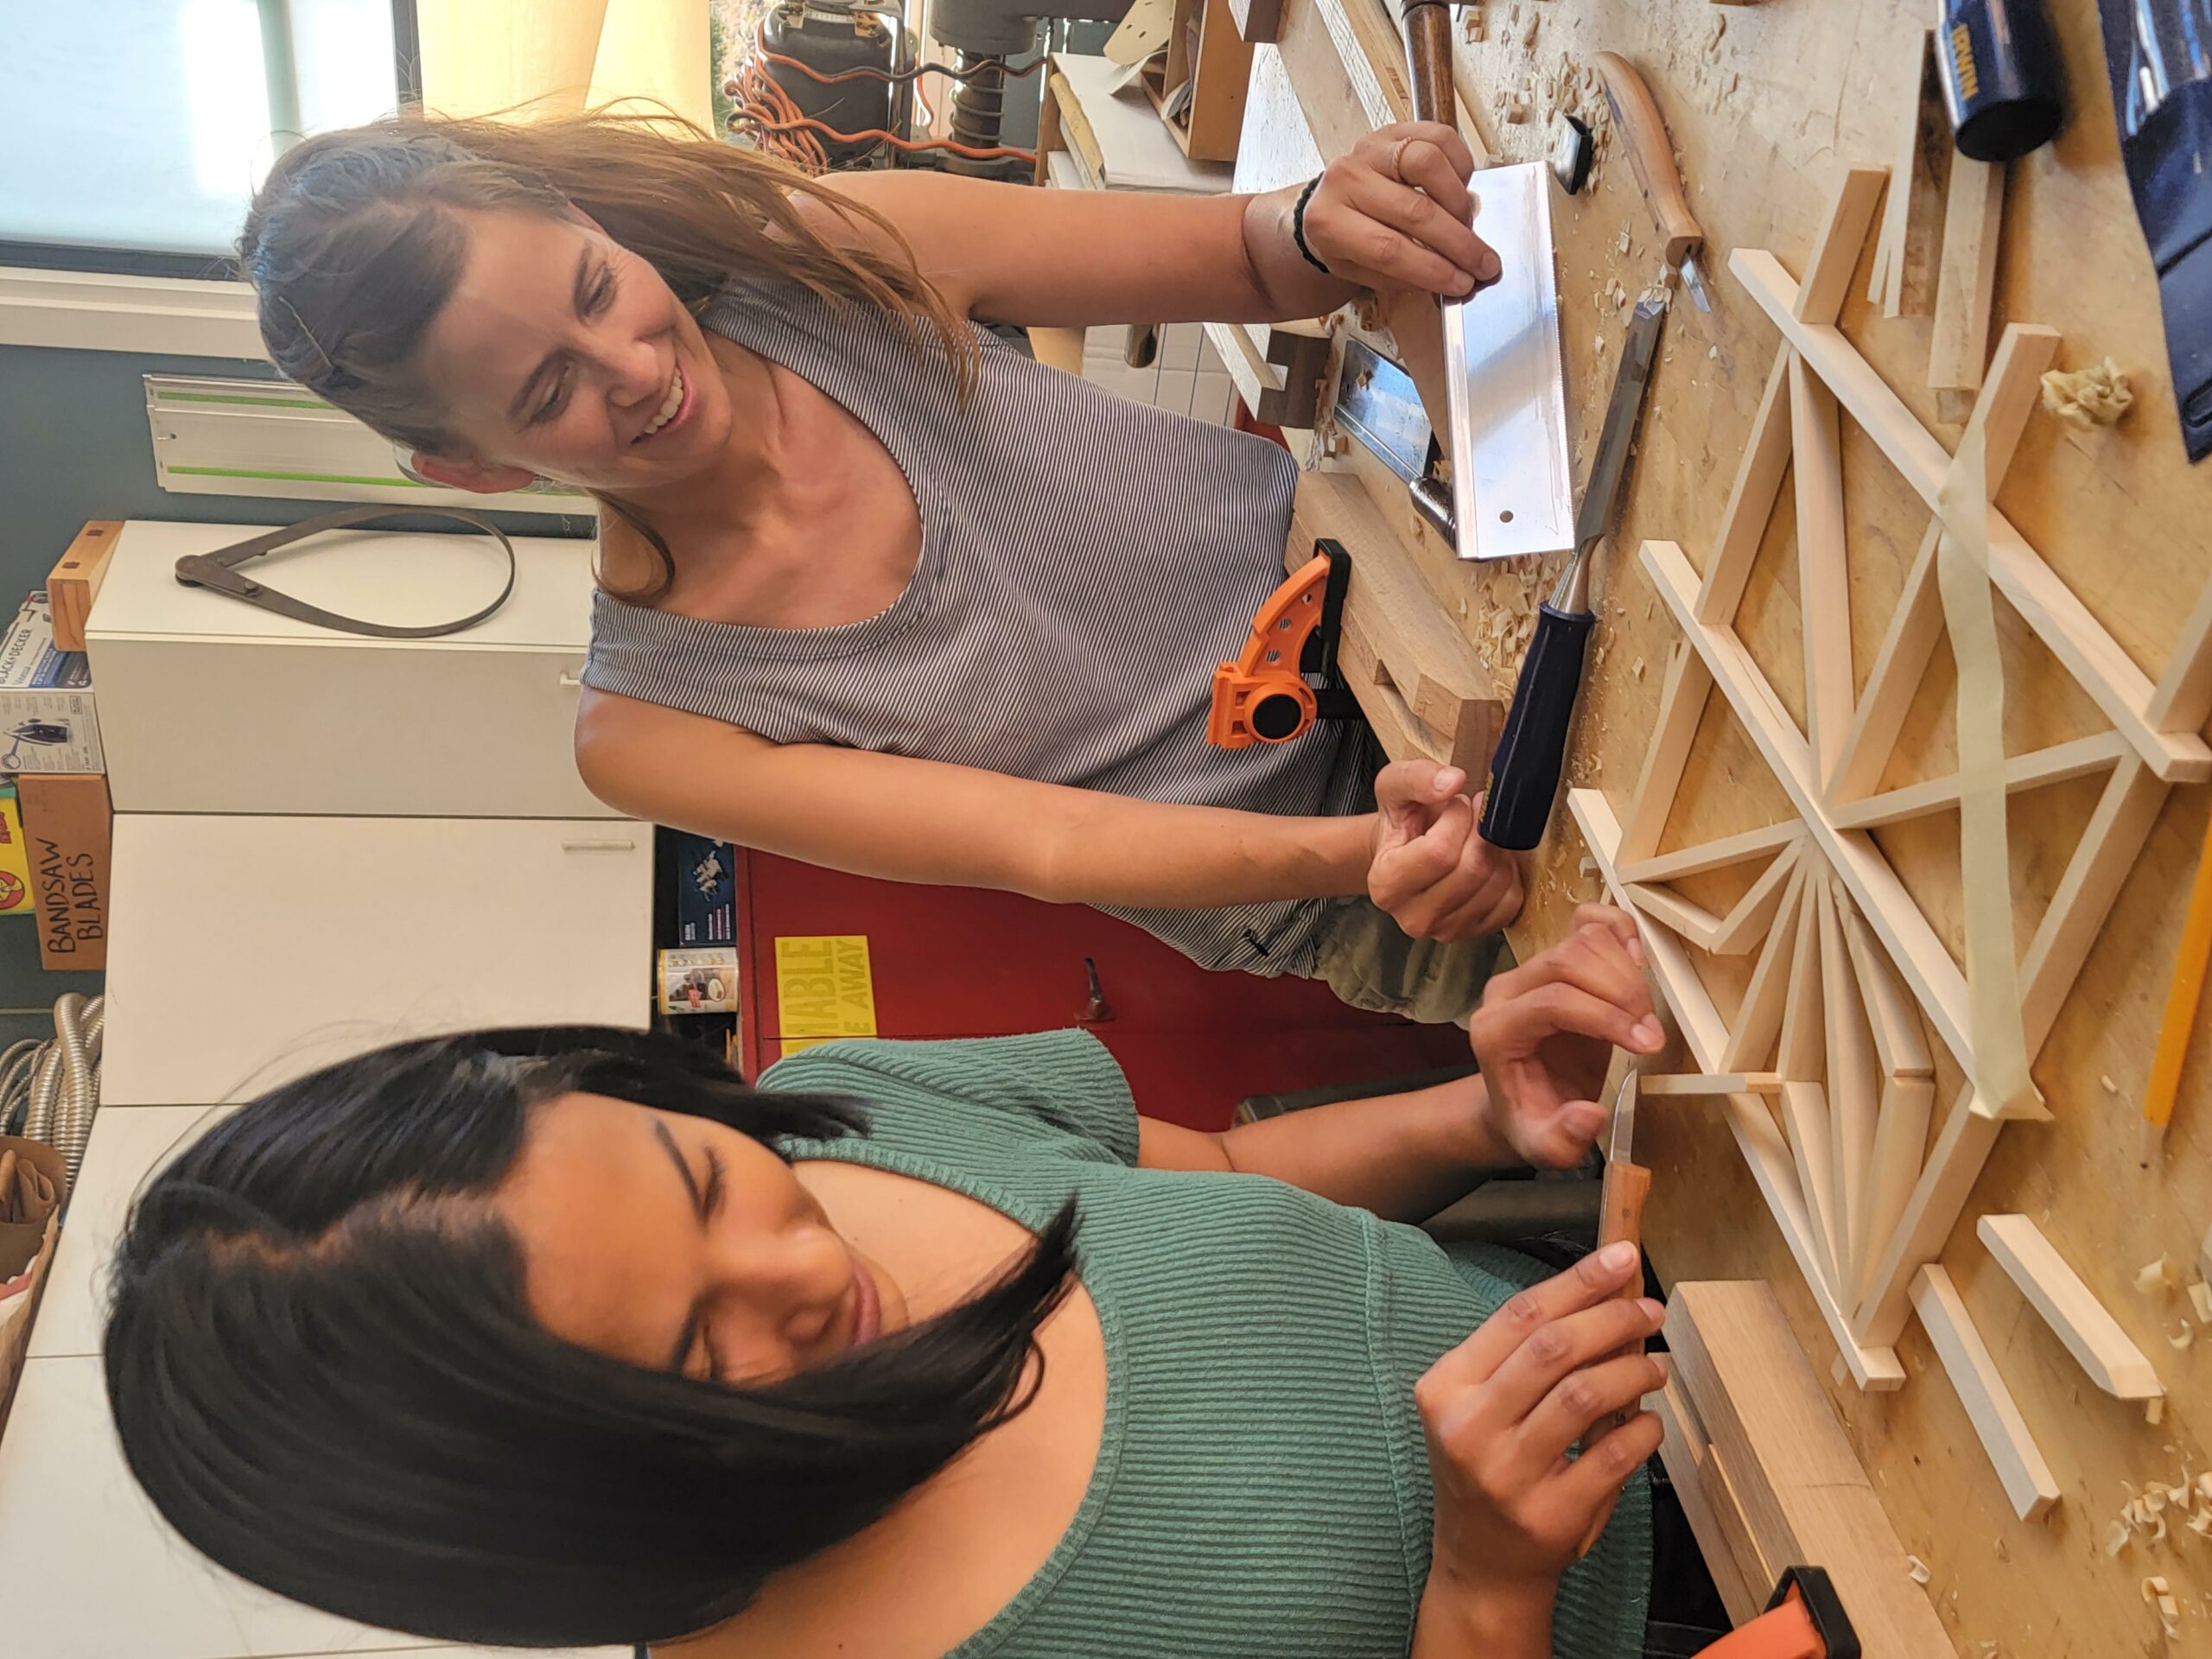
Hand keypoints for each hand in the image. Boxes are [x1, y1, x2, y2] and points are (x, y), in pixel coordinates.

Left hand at [1300, 122, 1501, 298]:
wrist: (1331, 202)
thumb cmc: (1347, 241)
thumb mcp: (1361, 271)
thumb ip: (1403, 275)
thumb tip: (1457, 277)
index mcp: (1328, 222)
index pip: (1388, 249)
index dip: (1432, 269)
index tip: (1462, 284)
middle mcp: (1345, 178)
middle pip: (1415, 210)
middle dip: (1458, 243)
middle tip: (1483, 263)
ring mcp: (1370, 148)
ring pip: (1429, 163)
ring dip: (1459, 201)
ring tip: (1467, 225)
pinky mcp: (1394, 129)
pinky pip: (1440, 138)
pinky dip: (1460, 166)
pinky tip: (1460, 191)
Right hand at [1367, 759, 1524, 941]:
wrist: (1405, 851)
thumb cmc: (1401, 822)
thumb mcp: (1395, 788)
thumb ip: (1417, 778)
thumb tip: (1453, 782)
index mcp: (1385, 885)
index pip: (1440, 852)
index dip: (1458, 819)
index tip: (1457, 804)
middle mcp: (1412, 918)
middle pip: (1471, 869)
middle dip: (1481, 832)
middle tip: (1475, 815)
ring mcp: (1445, 931)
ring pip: (1495, 884)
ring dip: (1496, 850)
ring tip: (1478, 836)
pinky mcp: (1474, 933)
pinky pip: (1511, 901)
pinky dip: (1508, 874)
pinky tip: (1489, 859)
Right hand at [1417, 1244, 1666, 1594]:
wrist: (1480, 1563)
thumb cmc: (1488, 1466)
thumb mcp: (1480, 1405)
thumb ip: (1526, 1356)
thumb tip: (1604, 1294)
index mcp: (1446, 1388)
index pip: (1518, 1315)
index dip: (1576, 1280)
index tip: (1619, 1257)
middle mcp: (1469, 1428)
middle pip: (1554, 1348)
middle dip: (1612, 1317)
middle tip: (1649, 1308)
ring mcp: (1508, 1475)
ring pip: (1587, 1395)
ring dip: (1634, 1369)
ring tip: (1653, 1364)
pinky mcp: (1551, 1515)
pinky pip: (1614, 1454)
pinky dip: (1645, 1428)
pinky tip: (1650, 1421)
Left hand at [1468, 905, 1663, 1167]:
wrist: (1521, 1101)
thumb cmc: (1532, 1119)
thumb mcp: (1541, 1148)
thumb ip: (1561, 1140)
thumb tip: (1590, 1114)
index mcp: (1495, 1030)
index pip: (1552, 1001)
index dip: (1606, 1017)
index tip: (1648, 1046)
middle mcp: (1507, 990)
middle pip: (1568, 961)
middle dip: (1621, 995)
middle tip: (1652, 1036)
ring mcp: (1532, 968)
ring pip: (1583, 939)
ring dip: (1627, 973)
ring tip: (1646, 1017)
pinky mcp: (1558, 957)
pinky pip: (1589, 923)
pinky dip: (1621, 934)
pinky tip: (1639, 966)